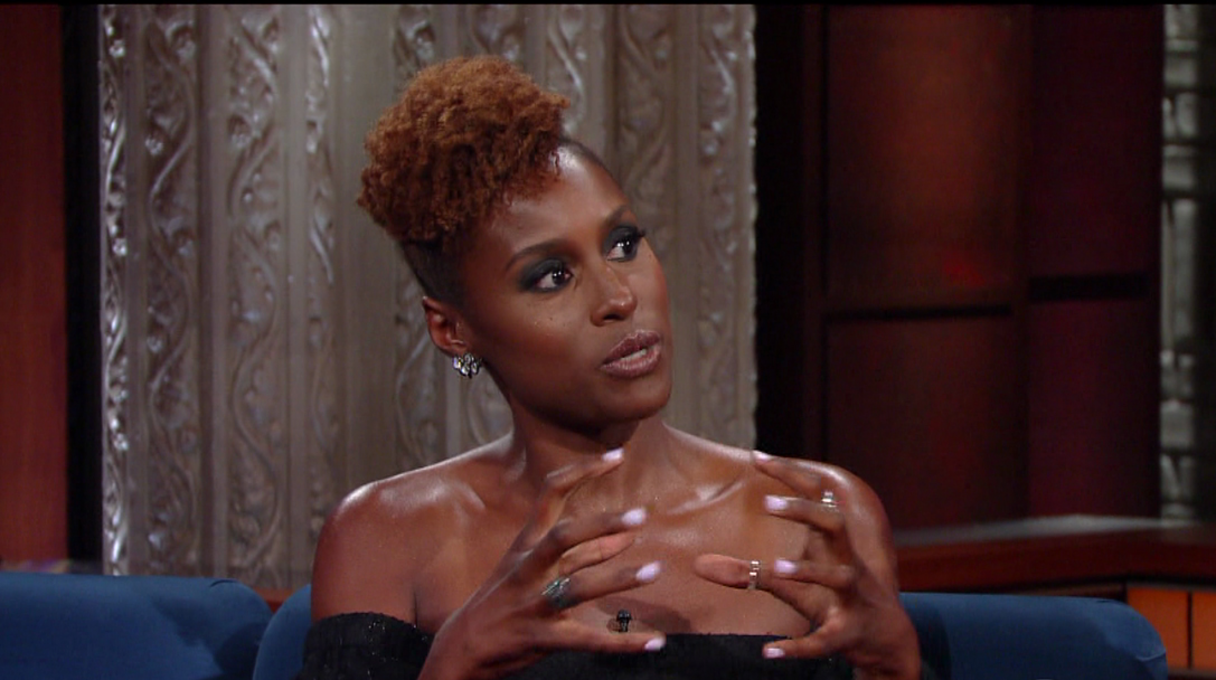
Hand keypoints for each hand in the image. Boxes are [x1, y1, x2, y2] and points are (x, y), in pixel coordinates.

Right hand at [421, 450, 665, 679]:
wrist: (464, 646)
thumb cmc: (505, 599)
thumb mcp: (535, 568)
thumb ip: (583, 553)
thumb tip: (626, 536)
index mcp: (527, 543)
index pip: (551, 493)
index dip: (582, 472)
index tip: (615, 456)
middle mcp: (529, 568)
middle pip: (563, 537)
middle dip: (601, 524)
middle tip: (640, 516)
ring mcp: (533, 602)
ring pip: (578, 587)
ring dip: (618, 578)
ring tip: (655, 571)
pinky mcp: (541, 637)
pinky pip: (587, 639)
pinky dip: (624, 641)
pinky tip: (655, 641)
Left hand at [694, 452, 919, 679]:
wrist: (885, 641)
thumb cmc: (832, 600)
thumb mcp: (790, 585)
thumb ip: (747, 572)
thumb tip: (698, 565)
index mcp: (832, 545)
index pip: (816, 499)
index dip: (790, 476)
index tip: (756, 457)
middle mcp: (846, 563)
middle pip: (835, 526)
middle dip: (805, 512)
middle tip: (767, 503)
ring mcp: (852, 598)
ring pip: (837, 577)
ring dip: (808, 572)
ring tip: (777, 567)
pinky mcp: (848, 633)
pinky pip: (824, 640)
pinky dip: (798, 647)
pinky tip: (769, 652)